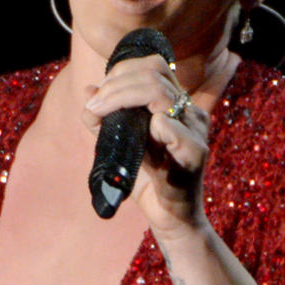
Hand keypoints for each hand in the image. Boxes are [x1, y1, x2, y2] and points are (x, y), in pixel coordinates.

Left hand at [82, 54, 209, 234]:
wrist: (170, 218)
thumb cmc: (148, 181)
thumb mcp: (120, 145)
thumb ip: (105, 120)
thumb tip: (89, 91)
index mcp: (175, 105)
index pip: (153, 66)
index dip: (121, 71)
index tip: (99, 94)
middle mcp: (188, 112)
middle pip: (154, 72)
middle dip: (115, 84)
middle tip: (94, 105)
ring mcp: (195, 131)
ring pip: (160, 93)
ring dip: (122, 98)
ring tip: (101, 113)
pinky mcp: (195, 154)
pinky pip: (172, 128)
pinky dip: (149, 128)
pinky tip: (137, 138)